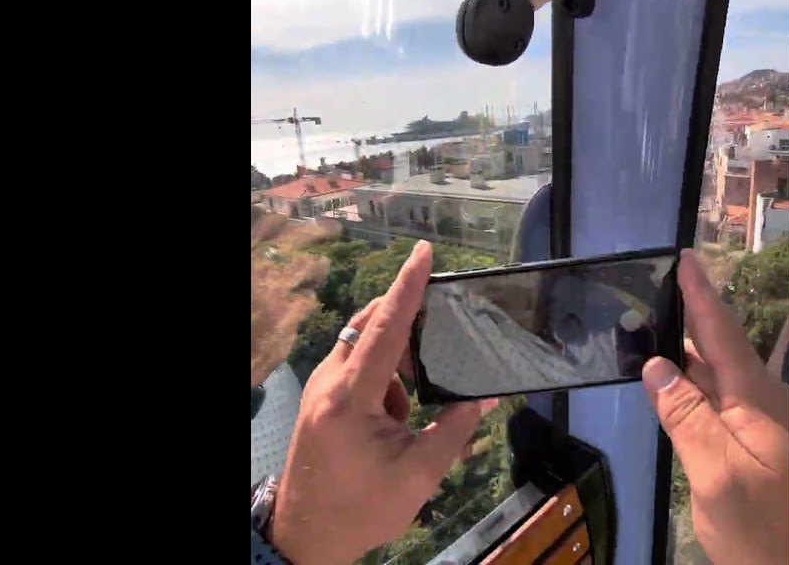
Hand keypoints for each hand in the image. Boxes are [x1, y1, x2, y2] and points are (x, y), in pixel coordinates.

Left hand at [271, 241, 496, 564]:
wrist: (305, 536)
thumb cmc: (361, 509)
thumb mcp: (418, 474)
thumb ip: (454, 429)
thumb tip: (483, 398)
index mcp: (351, 397)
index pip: (385, 327)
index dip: (408, 287)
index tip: (424, 252)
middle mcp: (329, 383)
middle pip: (369, 325)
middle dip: (405, 325)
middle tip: (437, 347)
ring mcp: (318, 389)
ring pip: (360, 345)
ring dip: (394, 360)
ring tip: (410, 410)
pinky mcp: (318, 400)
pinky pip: (352, 366)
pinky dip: (380, 377)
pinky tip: (395, 418)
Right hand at [642, 248, 788, 564]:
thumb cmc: (761, 528)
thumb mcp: (716, 474)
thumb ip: (686, 417)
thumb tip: (656, 365)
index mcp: (758, 401)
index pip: (723, 333)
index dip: (701, 294)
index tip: (685, 255)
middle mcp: (765, 404)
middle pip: (721, 349)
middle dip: (686, 318)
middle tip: (647, 292)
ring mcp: (764, 426)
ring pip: (720, 378)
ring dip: (686, 355)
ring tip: (646, 331)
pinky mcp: (759, 446)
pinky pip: (723, 403)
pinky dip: (694, 388)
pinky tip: (671, 387)